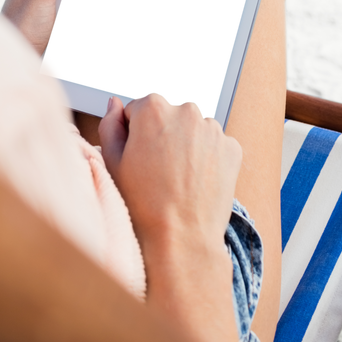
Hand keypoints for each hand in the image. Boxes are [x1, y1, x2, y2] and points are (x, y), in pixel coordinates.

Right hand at [99, 93, 247, 341]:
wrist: (180, 237)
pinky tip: (195, 180)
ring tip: (176, 178)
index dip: (135, 132)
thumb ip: (109, 123)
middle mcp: (186, 110)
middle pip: (169, 114)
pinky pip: (215, 145)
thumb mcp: (111, 161)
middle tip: (156, 168)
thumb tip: (115, 104)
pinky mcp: (231, 148)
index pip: (139, 107)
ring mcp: (212, 129)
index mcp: (152, 107)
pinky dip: (207, 157)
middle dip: (162, 133)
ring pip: (193, 129)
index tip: (137, 155)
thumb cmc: (142, 202)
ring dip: (186, 144)